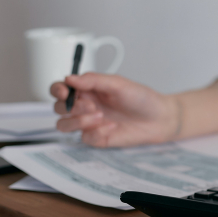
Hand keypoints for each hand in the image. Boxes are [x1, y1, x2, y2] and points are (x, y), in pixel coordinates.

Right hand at [51, 73, 178, 146]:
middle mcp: (85, 106)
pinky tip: (113, 127)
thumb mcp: (118, 84)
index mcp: (87, 90)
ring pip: (64, 125)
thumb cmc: (141, 98)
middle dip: (70, 107)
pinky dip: (97, 132)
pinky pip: (85, 138)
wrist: (160, 118)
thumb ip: (93, 80)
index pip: (60, 89)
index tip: (65, 91)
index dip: (57, 90)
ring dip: (77, 121)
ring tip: (99, 115)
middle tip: (92, 105)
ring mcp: (90, 123)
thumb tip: (69, 78)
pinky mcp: (98, 138)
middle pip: (58, 108)